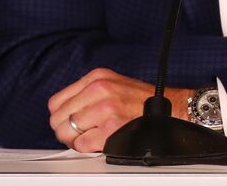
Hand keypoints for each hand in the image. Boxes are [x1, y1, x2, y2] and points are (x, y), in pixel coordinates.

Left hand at [47, 68, 190, 151]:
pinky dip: (87, 148)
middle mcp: (99, 90)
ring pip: (66, 132)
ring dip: (74, 140)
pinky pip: (82, 145)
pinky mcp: (112, 128)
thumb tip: (63, 113)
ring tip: (87, 139)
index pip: (56, 101)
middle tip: (78, 135)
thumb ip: (88, 94)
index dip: (60, 116)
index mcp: (96, 78)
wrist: (169, 109)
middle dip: (64, 130)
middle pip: (57, 118)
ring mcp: (105, 109)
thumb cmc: (140, 100)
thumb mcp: (112, 84)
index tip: (69, 123)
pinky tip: (98, 143)